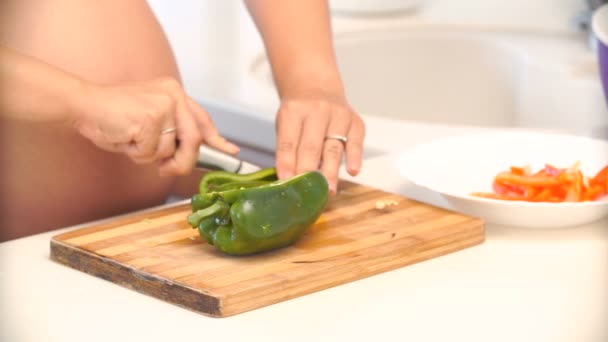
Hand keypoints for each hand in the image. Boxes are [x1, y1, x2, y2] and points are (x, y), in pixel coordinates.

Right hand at [71, 78, 238, 175]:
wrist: (82, 105)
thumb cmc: (112, 116)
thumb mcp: (149, 119)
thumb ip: (170, 132)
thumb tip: (187, 154)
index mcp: (174, 92)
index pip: (202, 119)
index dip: (216, 138)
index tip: (231, 151)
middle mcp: (173, 95)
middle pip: (193, 140)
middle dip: (182, 162)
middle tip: (167, 169)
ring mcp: (162, 106)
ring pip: (169, 150)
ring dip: (148, 155)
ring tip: (131, 139)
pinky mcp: (150, 119)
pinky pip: (150, 152)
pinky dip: (135, 153)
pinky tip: (124, 137)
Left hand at [275, 92, 364, 193]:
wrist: (316, 86)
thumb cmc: (298, 113)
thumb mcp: (285, 123)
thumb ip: (288, 148)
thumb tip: (289, 180)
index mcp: (293, 112)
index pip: (289, 141)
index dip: (286, 162)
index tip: (286, 181)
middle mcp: (317, 111)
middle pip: (311, 146)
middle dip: (308, 171)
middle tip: (307, 193)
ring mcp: (338, 115)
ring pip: (333, 147)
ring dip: (331, 171)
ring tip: (328, 191)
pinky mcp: (355, 122)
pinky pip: (355, 142)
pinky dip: (354, 157)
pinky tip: (352, 171)